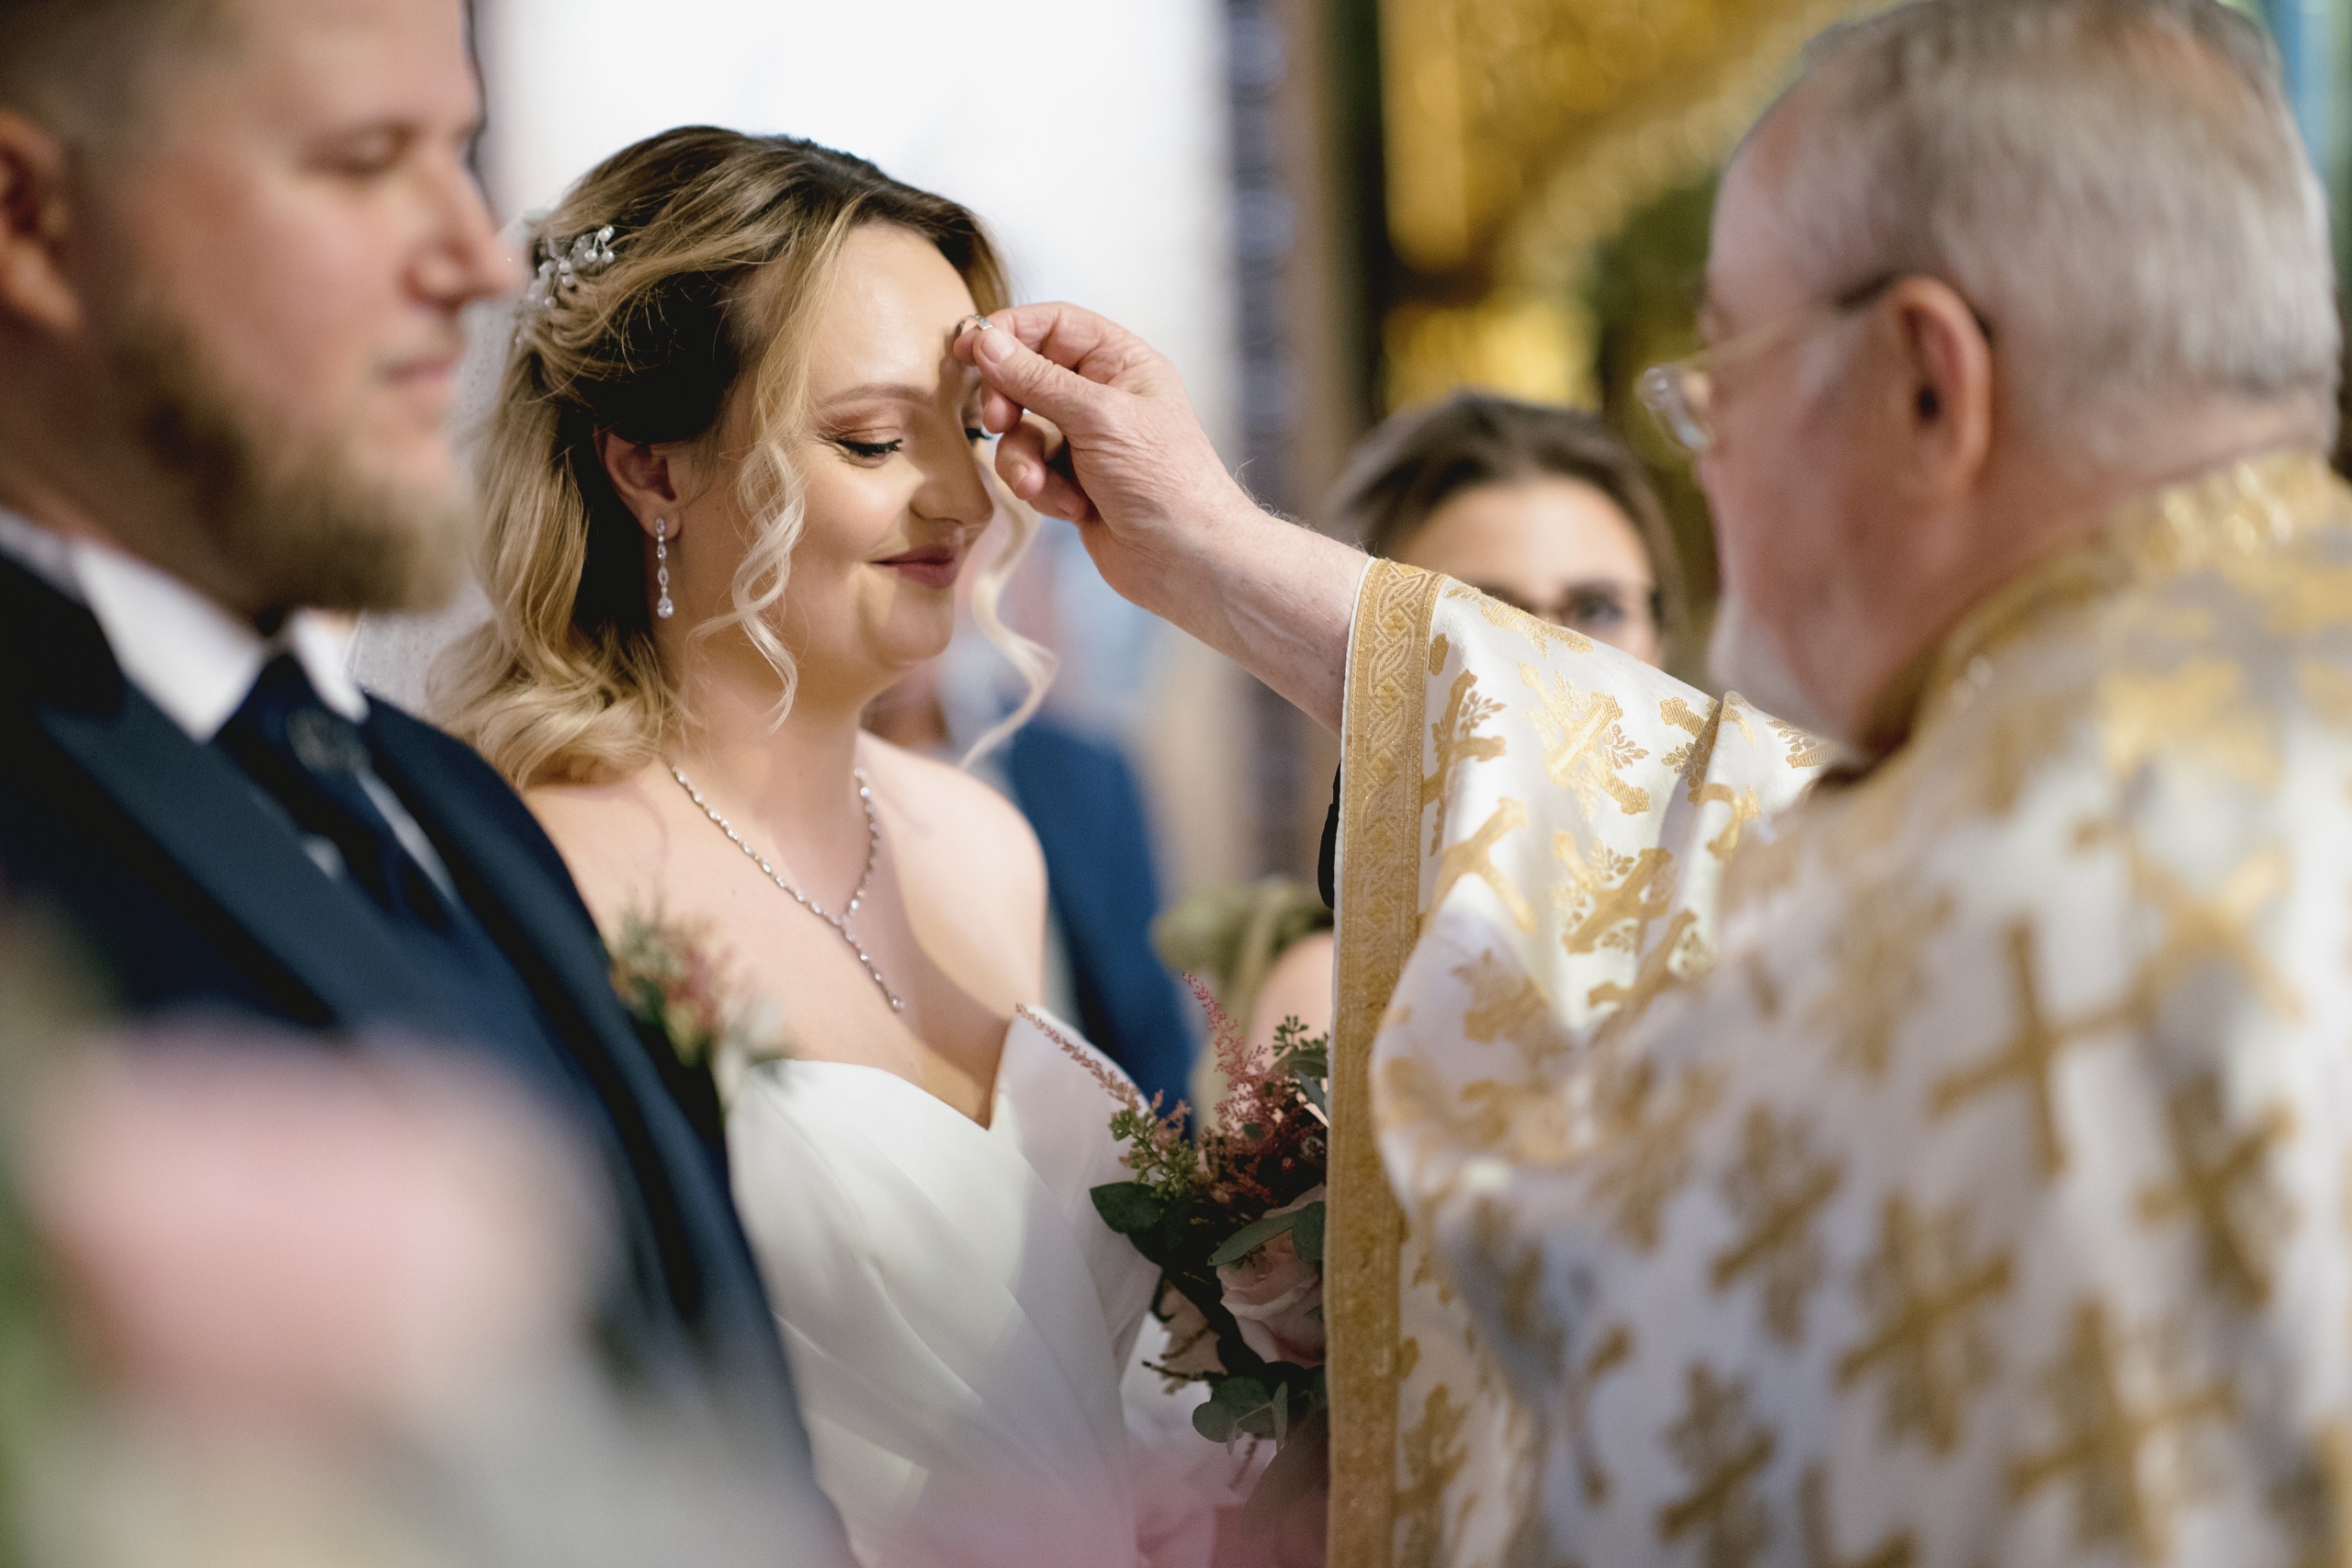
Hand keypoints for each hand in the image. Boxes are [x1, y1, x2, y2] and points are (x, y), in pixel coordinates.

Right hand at [954, 302, 1365, 732]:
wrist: (1187, 560)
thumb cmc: (1164, 481)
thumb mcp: (1098, 417)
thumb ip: (1037, 379)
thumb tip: (985, 340)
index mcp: (1122, 362)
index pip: (1053, 325)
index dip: (1009, 332)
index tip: (967, 348)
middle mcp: (1102, 395)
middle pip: (1026, 377)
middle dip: (1008, 404)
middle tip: (997, 421)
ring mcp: (1086, 441)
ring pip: (1022, 431)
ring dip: (1023, 459)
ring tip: (1039, 485)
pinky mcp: (1074, 482)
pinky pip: (1032, 471)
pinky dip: (1043, 490)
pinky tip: (1073, 509)